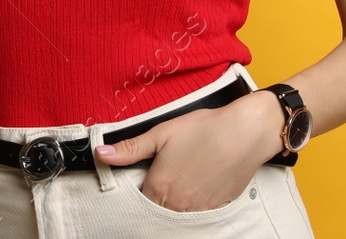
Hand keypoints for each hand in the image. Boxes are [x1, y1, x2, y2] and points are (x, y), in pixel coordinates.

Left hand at [93, 90, 282, 212]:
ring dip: (175, 203)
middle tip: (167, 177)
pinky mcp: (216, 209)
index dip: (141, 189)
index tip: (147, 176)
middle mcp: (176, 204)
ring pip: (177, 215)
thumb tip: (100, 154)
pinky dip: (194, 205)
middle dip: (157, 199)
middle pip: (157, 211)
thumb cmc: (203, 129)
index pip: (139, 201)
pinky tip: (199, 184)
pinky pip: (198, 216)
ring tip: (183, 180)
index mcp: (158, 187)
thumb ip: (130, 149)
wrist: (245, 133)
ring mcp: (197, 210)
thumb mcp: (161, 133)